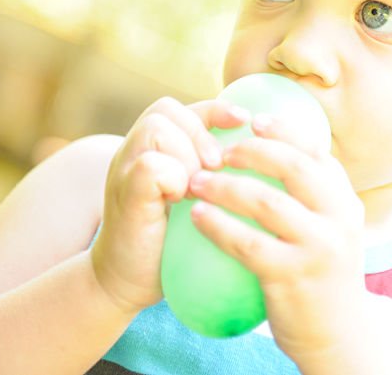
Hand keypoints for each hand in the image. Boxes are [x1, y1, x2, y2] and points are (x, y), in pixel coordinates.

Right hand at [89, 96, 250, 312]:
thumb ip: (212, 174)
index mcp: (154, 148)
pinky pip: (150, 165)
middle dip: (200, 133)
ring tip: (197, 185)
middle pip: (167, 110)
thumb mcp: (195, 199)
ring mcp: (125, 169)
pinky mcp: (124, 193)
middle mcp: (135, 151)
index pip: (186, 109)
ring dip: (186, 153)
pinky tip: (181, 200)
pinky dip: (173, 178)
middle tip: (215, 165)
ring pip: (157, 129)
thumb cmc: (169, 241)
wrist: (126, 281)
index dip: (217, 110)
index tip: (245, 120)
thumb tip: (267, 160)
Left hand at [187, 112, 366, 362]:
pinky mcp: (293, 275)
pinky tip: (198, 217)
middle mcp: (339, 218)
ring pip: (266, 202)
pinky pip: (247, 242)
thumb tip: (277, 150)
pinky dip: (219, 225)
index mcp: (346, 200)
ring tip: (197, 181)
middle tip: (221, 150)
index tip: (254, 121)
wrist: (337, 335)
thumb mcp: (332, 229)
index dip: (284, 130)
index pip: (316, 151)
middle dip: (253, 151)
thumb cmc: (322, 275)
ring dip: (226, 187)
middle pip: (294, 166)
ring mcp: (318, 246)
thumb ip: (313, 195)